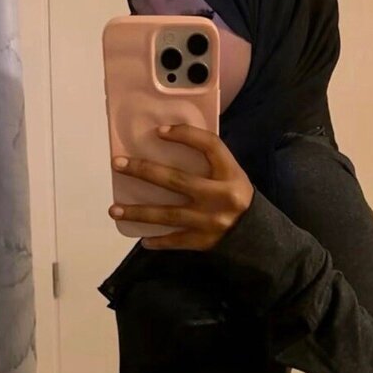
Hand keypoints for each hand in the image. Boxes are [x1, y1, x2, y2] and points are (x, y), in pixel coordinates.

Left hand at [109, 125, 253, 249]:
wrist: (258, 236)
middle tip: (118, 164)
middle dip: (144, 170)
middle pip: (176, 180)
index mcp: (230, 174)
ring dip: (138, 212)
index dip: (185, 135)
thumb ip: (210, 163)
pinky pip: (174, 241)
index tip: (159, 131)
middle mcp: (220, 196)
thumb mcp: (232, 175)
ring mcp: (210, 221)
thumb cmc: (237, 198)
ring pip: (167, 214)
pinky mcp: (203, 241)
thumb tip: (170, 142)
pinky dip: (157, 241)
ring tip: (114, 209)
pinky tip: (142, 238)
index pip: (208, 145)